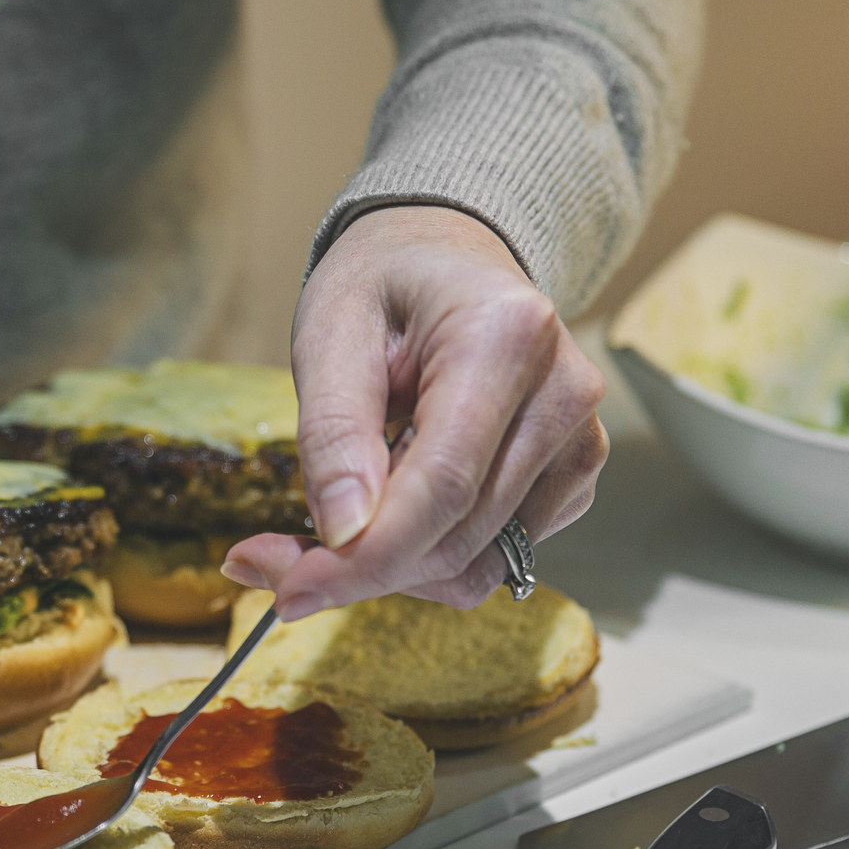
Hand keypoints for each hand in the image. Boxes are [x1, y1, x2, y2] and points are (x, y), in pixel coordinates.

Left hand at [223, 205, 607, 616]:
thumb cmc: (384, 283)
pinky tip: (391, 502)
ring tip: (335, 513)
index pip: (441, 488)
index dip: (363, 560)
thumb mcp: (329, 333)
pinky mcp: (574, 476)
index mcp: (505, 338)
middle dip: (357, 569)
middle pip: (458, 537)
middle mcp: (562, 392)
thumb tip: (343, 533)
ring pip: (478, 563)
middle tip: (269, 558)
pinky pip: (496, 555)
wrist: (444, 256)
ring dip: (391, 567)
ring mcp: (578, 440)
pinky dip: (428, 553)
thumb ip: (333, 432)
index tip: (288, 591)